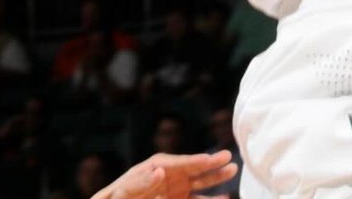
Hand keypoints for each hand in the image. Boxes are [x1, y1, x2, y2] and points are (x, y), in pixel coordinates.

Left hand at [101, 151, 236, 198]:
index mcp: (153, 169)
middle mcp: (167, 177)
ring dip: (215, 178)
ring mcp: (174, 191)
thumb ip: (140, 183)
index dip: (192, 162)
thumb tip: (161, 170)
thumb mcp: (119, 194)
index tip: (207, 160)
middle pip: (192, 169)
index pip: (177, 163)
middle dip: (210, 164)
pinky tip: (225, 197)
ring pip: (199, 184)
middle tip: (227, 157)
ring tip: (232, 170)